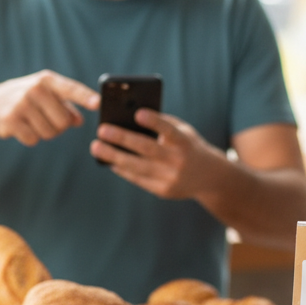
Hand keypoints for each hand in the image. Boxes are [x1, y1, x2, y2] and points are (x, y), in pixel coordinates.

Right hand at [0, 70, 98, 145]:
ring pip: (50, 133)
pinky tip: (20, 127)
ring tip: (31, 121)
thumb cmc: (25, 99)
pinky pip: (34, 139)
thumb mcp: (46, 95)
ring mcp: (21, 104)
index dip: (85, 97)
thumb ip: (66, 106)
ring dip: (44, 132)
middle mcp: (35, 89)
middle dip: (59, 126)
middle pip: (64, 122)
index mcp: (47, 80)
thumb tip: (79, 121)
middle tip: (45, 118)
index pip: (71, 89)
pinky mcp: (10, 120)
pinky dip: (30, 138)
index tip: (98, 103)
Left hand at [91, 109, 223, 198]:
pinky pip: (139, 179)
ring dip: (114, 156)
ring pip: (138, 167)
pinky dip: (123, 170)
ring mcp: (171, 178)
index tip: (138, 113)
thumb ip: (162, 124)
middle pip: (147, 149)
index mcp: (185, 142)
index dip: (154, 122)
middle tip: (101, 130)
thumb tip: (128, 118)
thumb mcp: (184, 132)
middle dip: (123, 139)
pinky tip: (110, 161)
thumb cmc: (188, 146)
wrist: (209, 177)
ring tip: (96, 147)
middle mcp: (179, 161)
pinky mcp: (164, 191)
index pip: (169, 131)